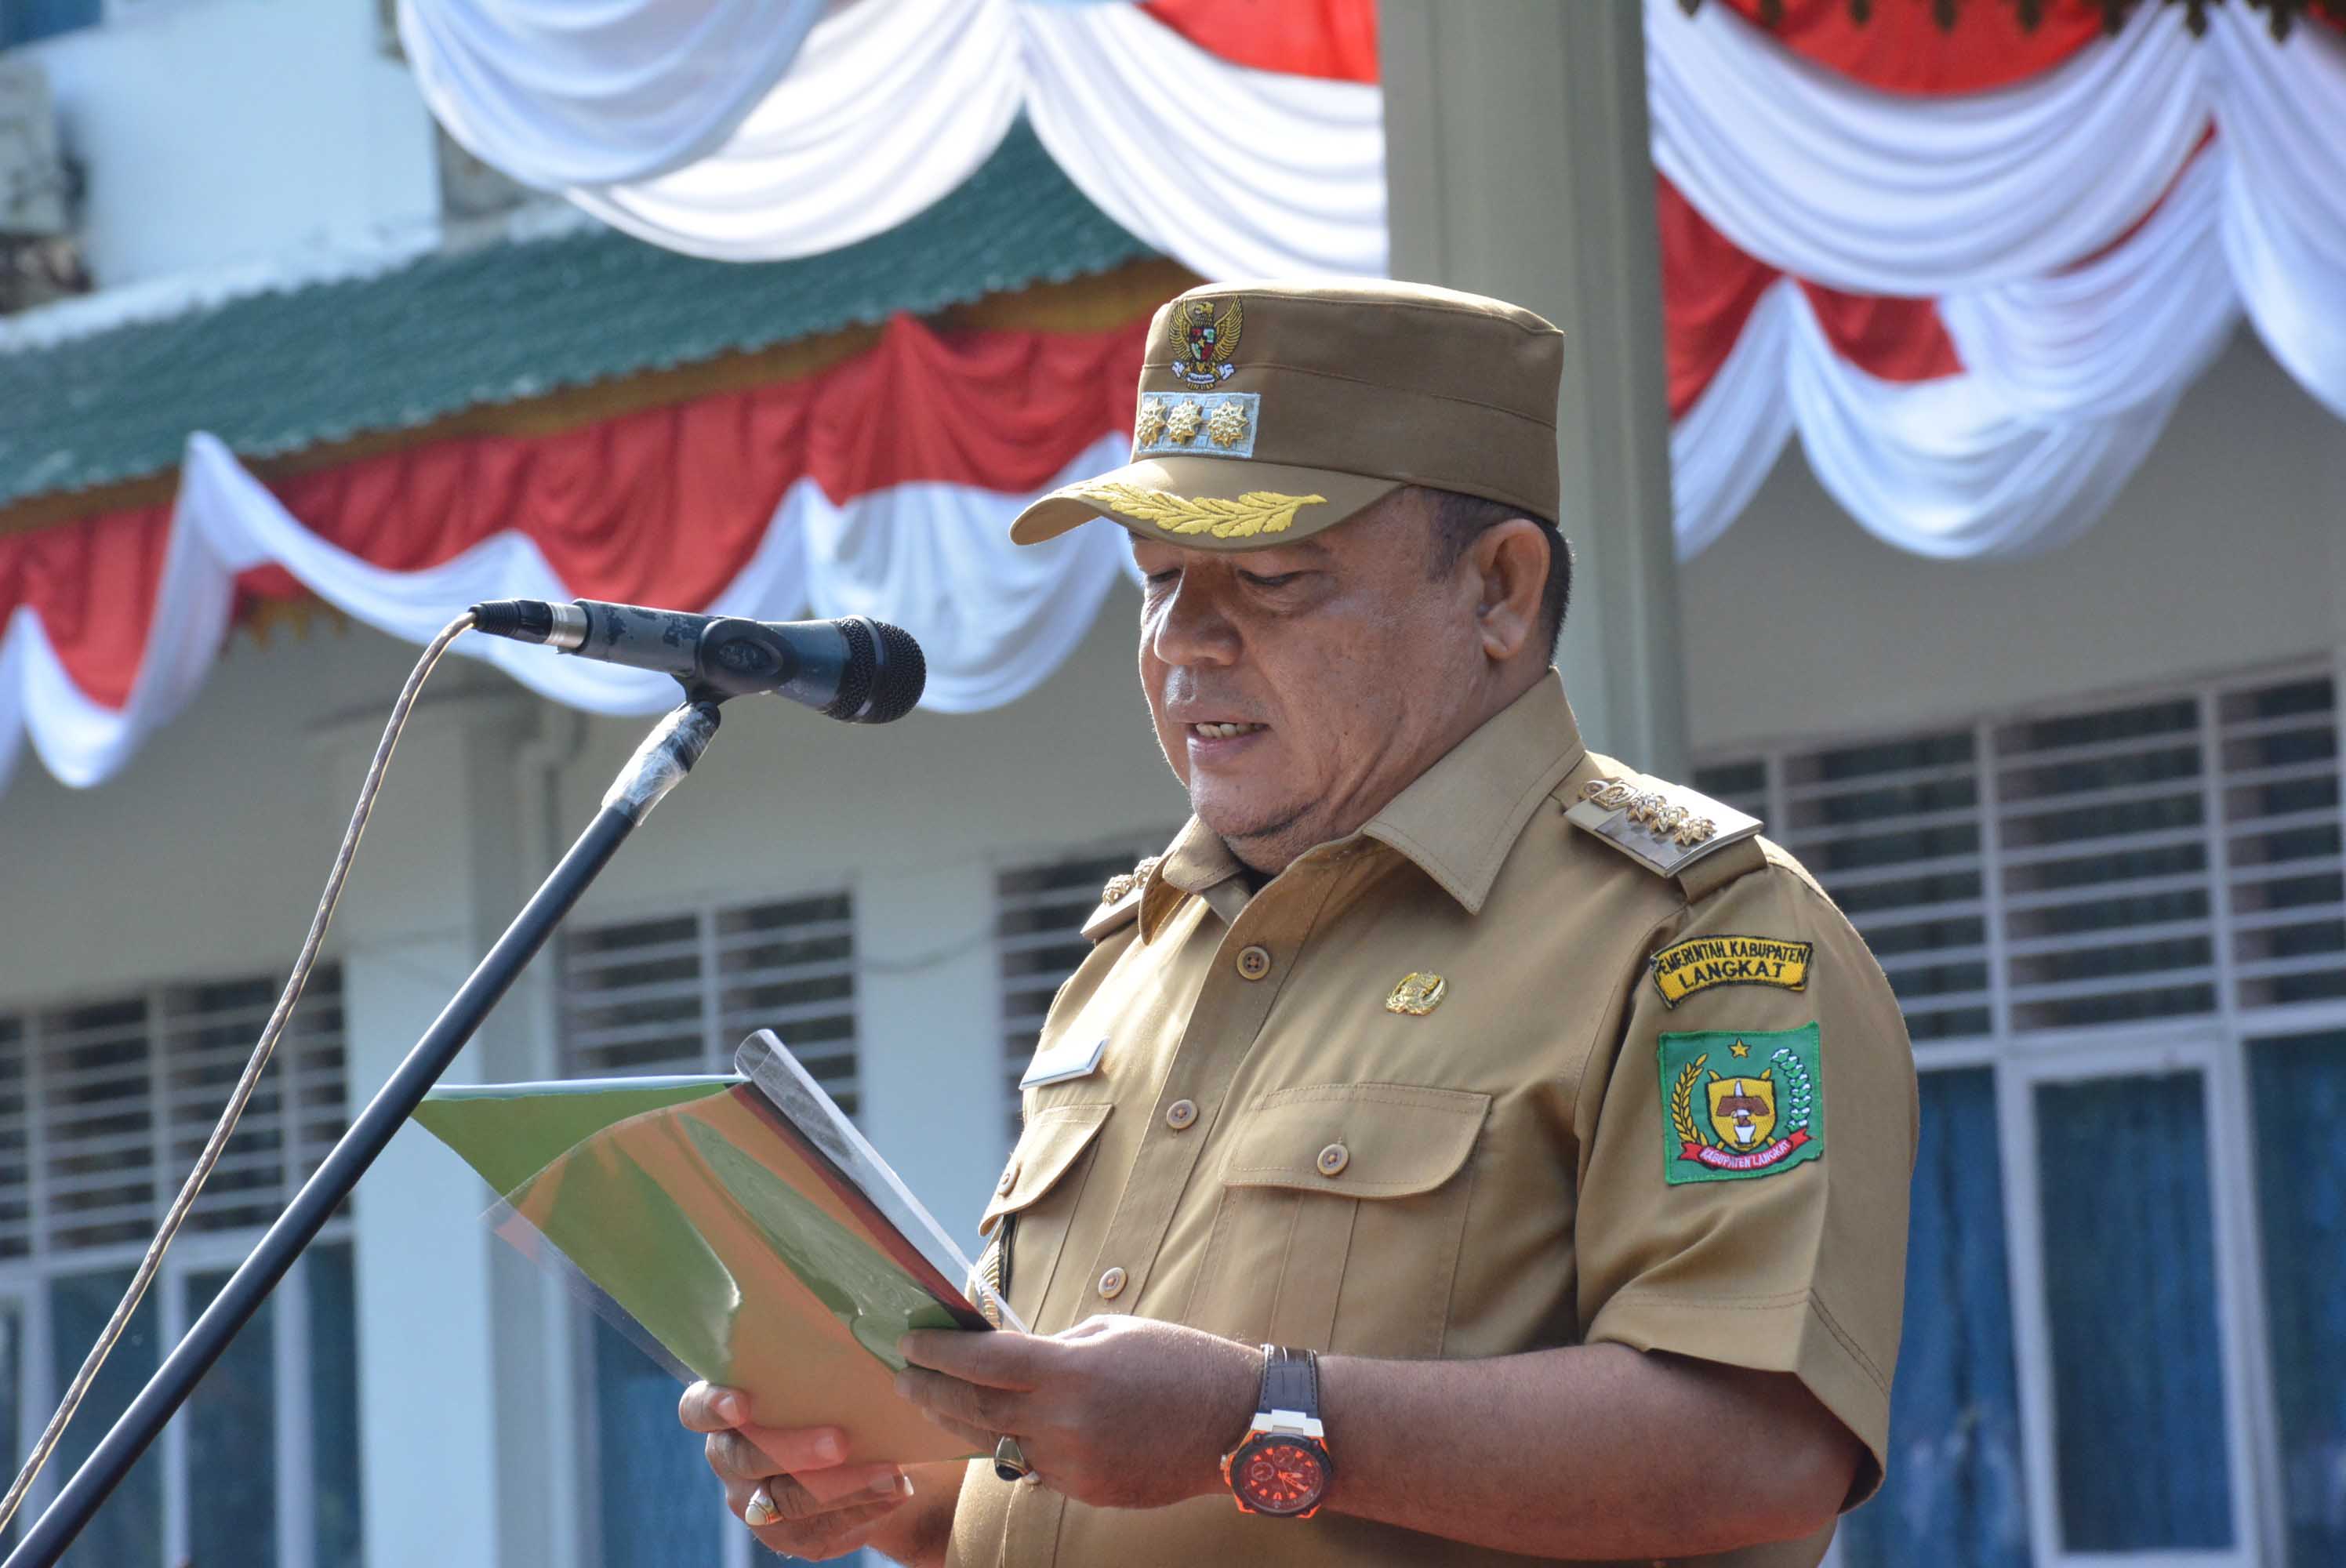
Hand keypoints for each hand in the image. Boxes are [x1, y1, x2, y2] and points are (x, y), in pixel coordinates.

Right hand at [678, 1382, 913, 1559]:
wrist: (858, 1454)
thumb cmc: (831, 1398)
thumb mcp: (820, 1380)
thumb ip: (820, 1370)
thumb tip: (861, 1351)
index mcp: (725, 1411)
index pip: (696, 1410)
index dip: (714, 1407)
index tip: (742, 1403)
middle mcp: (730, 1457)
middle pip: (747, 1459)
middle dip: (796, 1450)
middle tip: (841, 1441)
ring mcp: (752, 1501)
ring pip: (788, 1501)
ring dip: (843, 1488)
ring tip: (891, 1476)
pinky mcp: (784, 1534)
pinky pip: (818, 1530)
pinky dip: (862, 1511)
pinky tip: (895, 1494)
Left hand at [895, 1317, 1260, 1510]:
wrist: (1238, 1424)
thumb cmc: (1181, 1363)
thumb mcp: (1112, 1334)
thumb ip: (1055, 1349)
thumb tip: (1010, 1359)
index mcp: (1070, 1373)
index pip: (982, 1362)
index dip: (938, 1351)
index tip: (909, 1340)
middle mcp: (1064, 1425)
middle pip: (974, 1408)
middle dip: (931, 1390)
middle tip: (903, 1374)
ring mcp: (1073, 1466)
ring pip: (996, 1444)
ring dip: (960, 1422)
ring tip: (933, 1403)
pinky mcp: (1086, 1491)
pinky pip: (1034, 1467)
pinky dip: (1011, 1445)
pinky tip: (995, 1429)